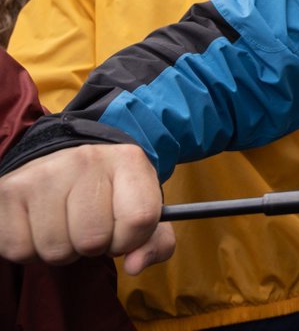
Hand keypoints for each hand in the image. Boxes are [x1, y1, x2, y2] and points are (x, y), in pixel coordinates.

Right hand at [0, 144, 174, 274]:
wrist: (60, 160)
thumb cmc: (106, 192)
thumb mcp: (142, 208)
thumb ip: (155, 242)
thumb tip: (135, 267)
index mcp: (128, 160)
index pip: (140, 219)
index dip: (131, 240)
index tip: (122, 232)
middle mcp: (86, 160)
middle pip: (93, 240)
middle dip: (93, 247)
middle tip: (88, 227)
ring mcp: (43, 174)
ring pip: (56, 250)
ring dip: (62, 250)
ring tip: (64, 225)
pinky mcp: (8, 192)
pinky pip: (21, 251)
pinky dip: (31, 250)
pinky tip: (39, 226)